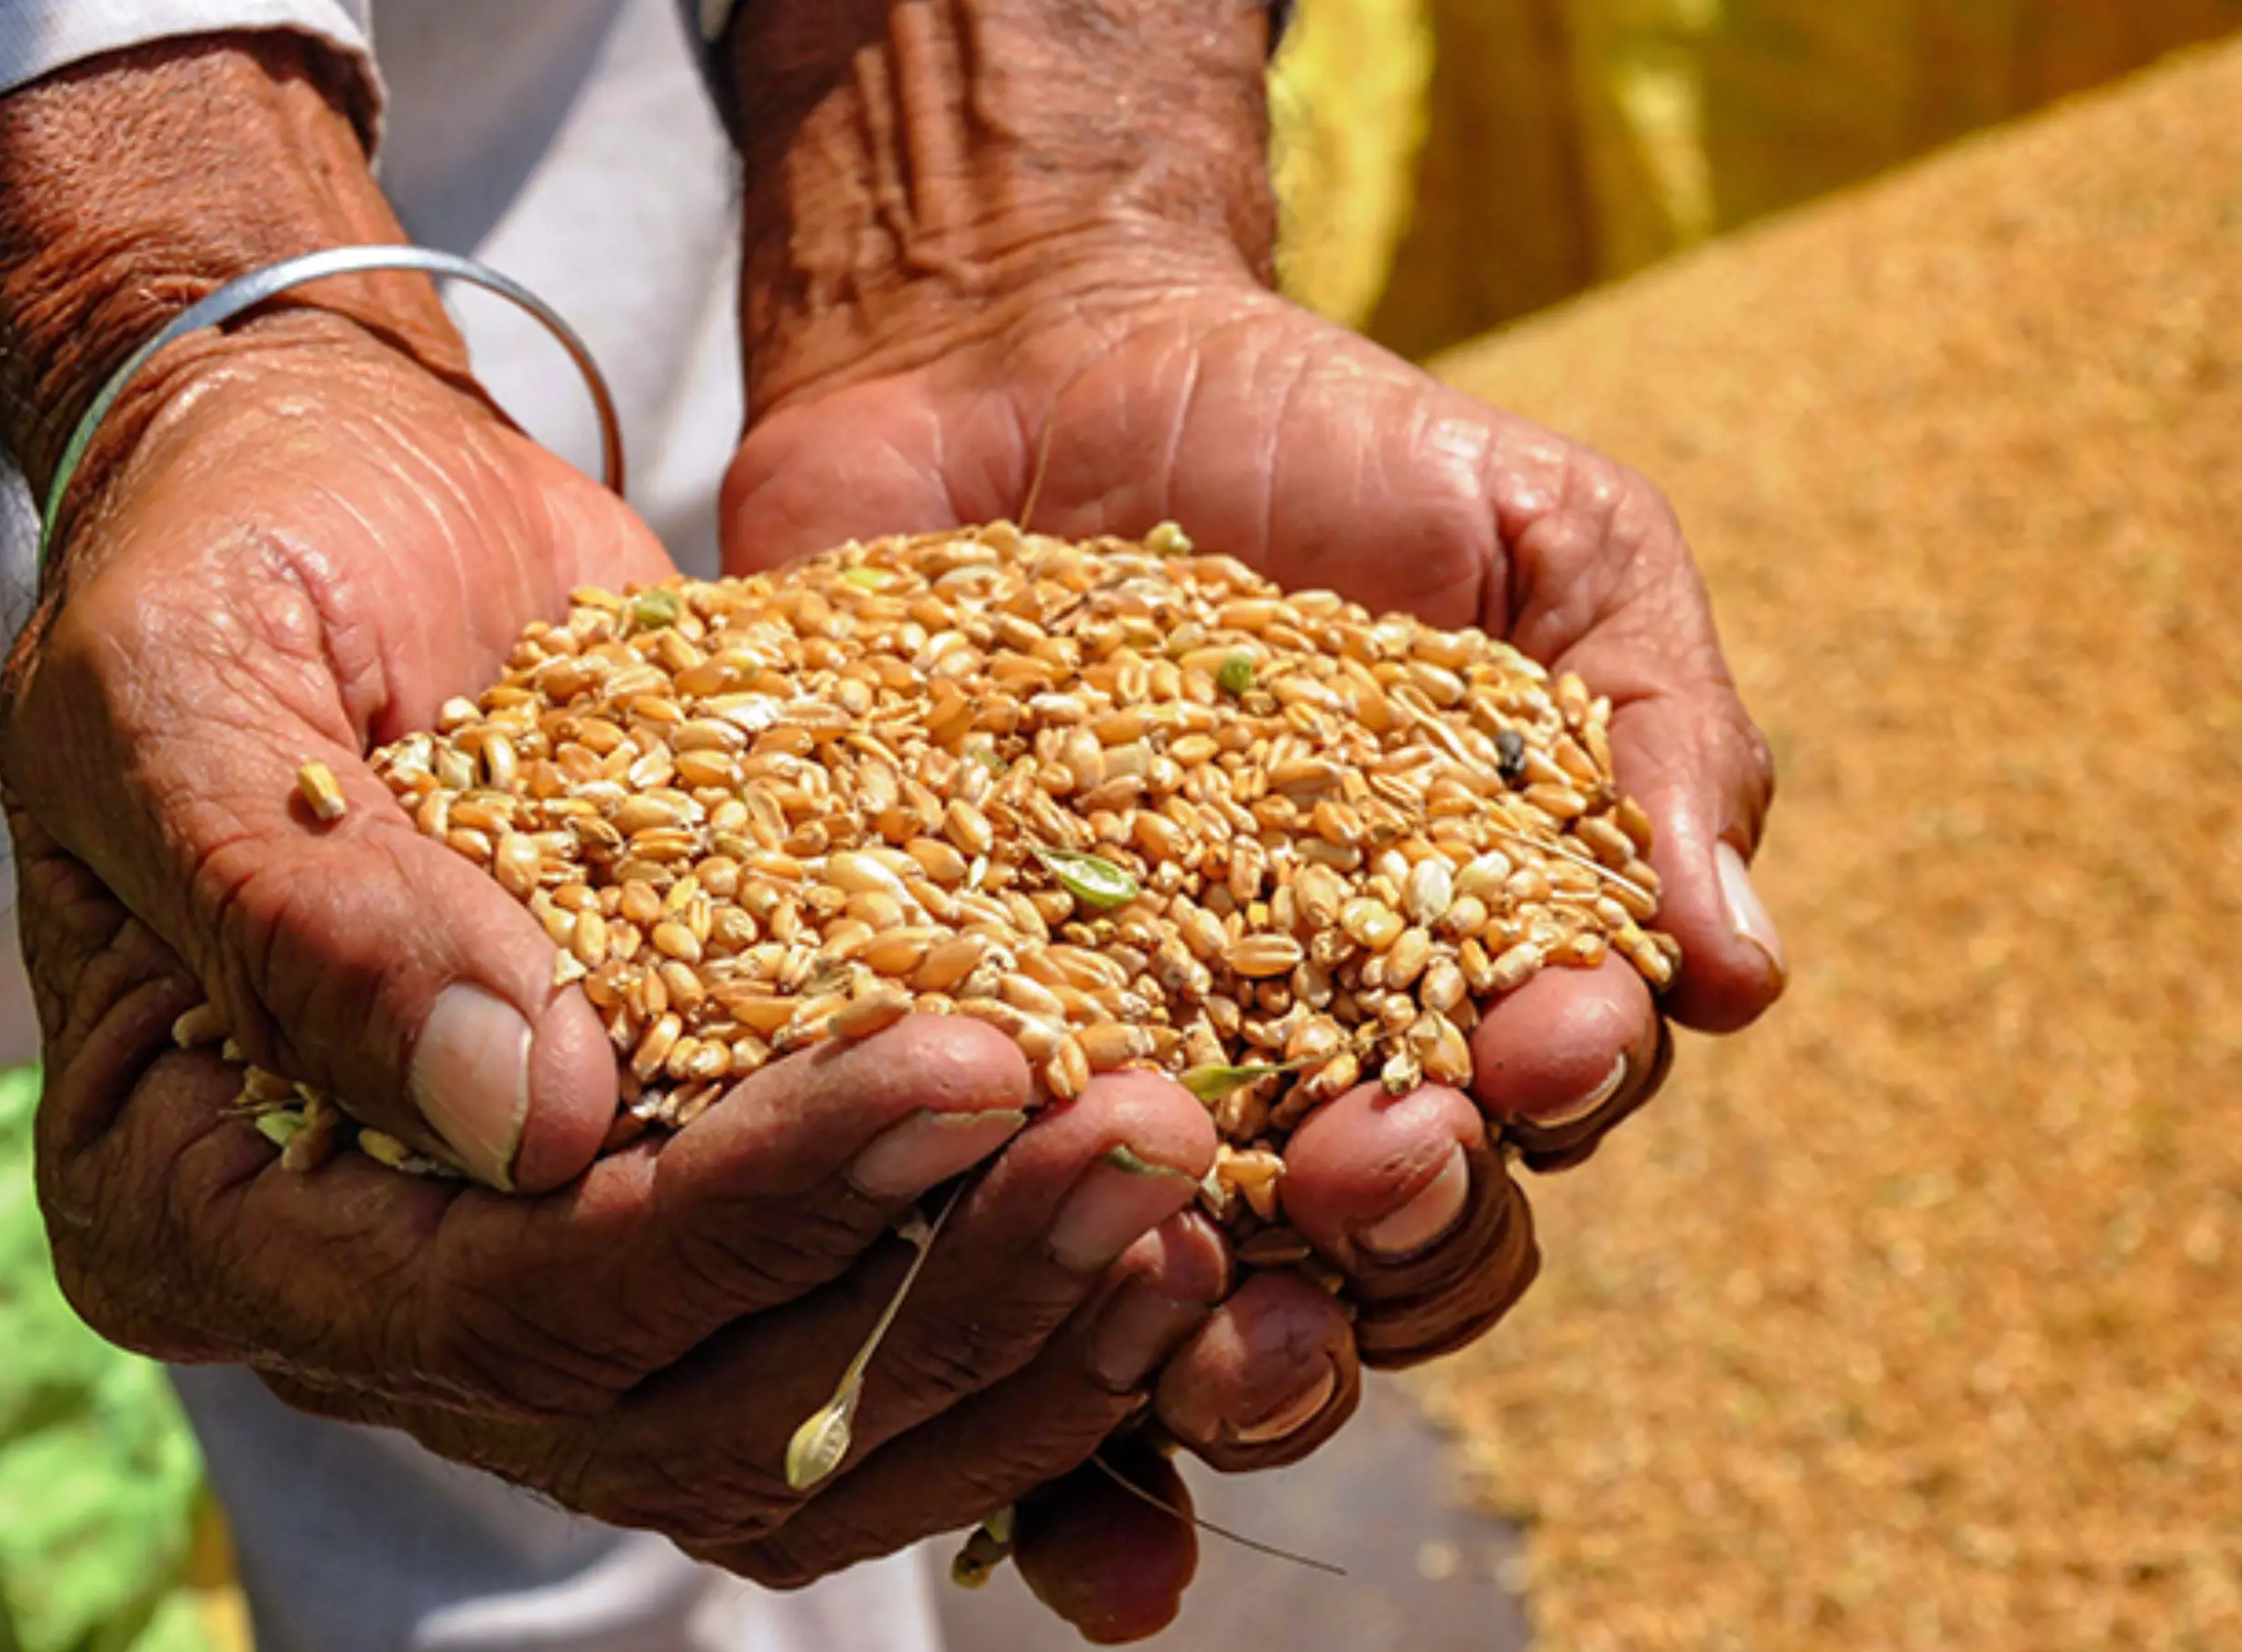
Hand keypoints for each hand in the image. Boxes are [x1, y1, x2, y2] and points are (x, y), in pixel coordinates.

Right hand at [5, 311, 1234, 1586]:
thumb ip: (309, 908)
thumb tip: (531, 1117)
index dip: (744, 1214)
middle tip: (1136, 1152)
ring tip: (1189, 1213)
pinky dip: (1025, 1329)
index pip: (506, 1304)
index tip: (960, 1059)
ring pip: (810, 1423)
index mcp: (218, 1206)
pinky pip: (870, 1332)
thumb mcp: (188, 686)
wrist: (352, 509)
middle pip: (691, 1410)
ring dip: (1019, 1342)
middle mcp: (400, 1287)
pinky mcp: (702, 1200)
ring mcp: (560, 1265)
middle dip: (934, 1294)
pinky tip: (1181, 1265)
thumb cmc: (236, 562)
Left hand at [721, 258, 1782, 1631]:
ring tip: (1204, 1318)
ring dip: (1228, 1345)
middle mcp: (1290, 1054)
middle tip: (1367, 1161)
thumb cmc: (1314, 443)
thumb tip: (1750, 966)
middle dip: (1403, 1238)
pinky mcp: (939, 1050)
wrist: (1025, 356)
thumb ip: (1662, 730)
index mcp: (1456, 965)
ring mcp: (1108, 1063)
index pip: (1538, 1113)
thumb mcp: (1548, 536)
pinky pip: (972, 1219)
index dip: (1551, 1107)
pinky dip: (1005, 1328)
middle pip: (1379, 1244)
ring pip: (1191, 1289)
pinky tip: (1022, 1380)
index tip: (1535, 1041)